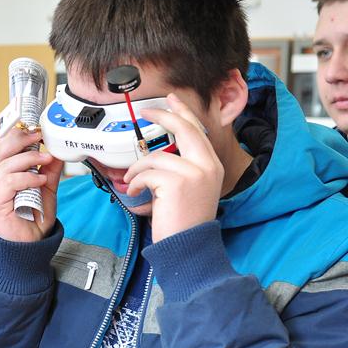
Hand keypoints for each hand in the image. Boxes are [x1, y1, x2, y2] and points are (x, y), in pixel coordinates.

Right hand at [0, 126, 63, 242]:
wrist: (28, 245)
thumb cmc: (31, 219)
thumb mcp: (45, 189)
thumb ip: (48, 171)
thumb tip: (56, 152)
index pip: (1, 146)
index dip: (18, 135)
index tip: (36, 131)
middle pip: (1, 149)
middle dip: (22, 140)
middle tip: (40, 139)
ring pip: (6, 165)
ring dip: (29, 160)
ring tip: (46, 161)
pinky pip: (9, 182)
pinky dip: (27, 178)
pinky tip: (39, 180)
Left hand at [125, 93, 223, 241]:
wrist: (187, 246)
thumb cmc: (184, 221)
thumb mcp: (189, 189)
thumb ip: (181, 169)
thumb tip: (157, 155)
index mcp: (212, 166)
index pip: (198, 131)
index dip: (183, 113)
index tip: (171, 101)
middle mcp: (207, 166)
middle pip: (184, 129)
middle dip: (164, 116)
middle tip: (147, 111)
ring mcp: (194, 172)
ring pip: (155, 157)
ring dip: (138, 170)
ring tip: (135, 183)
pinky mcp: (177, 182)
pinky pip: (147, 172)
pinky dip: (136, 182)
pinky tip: (138, 193)